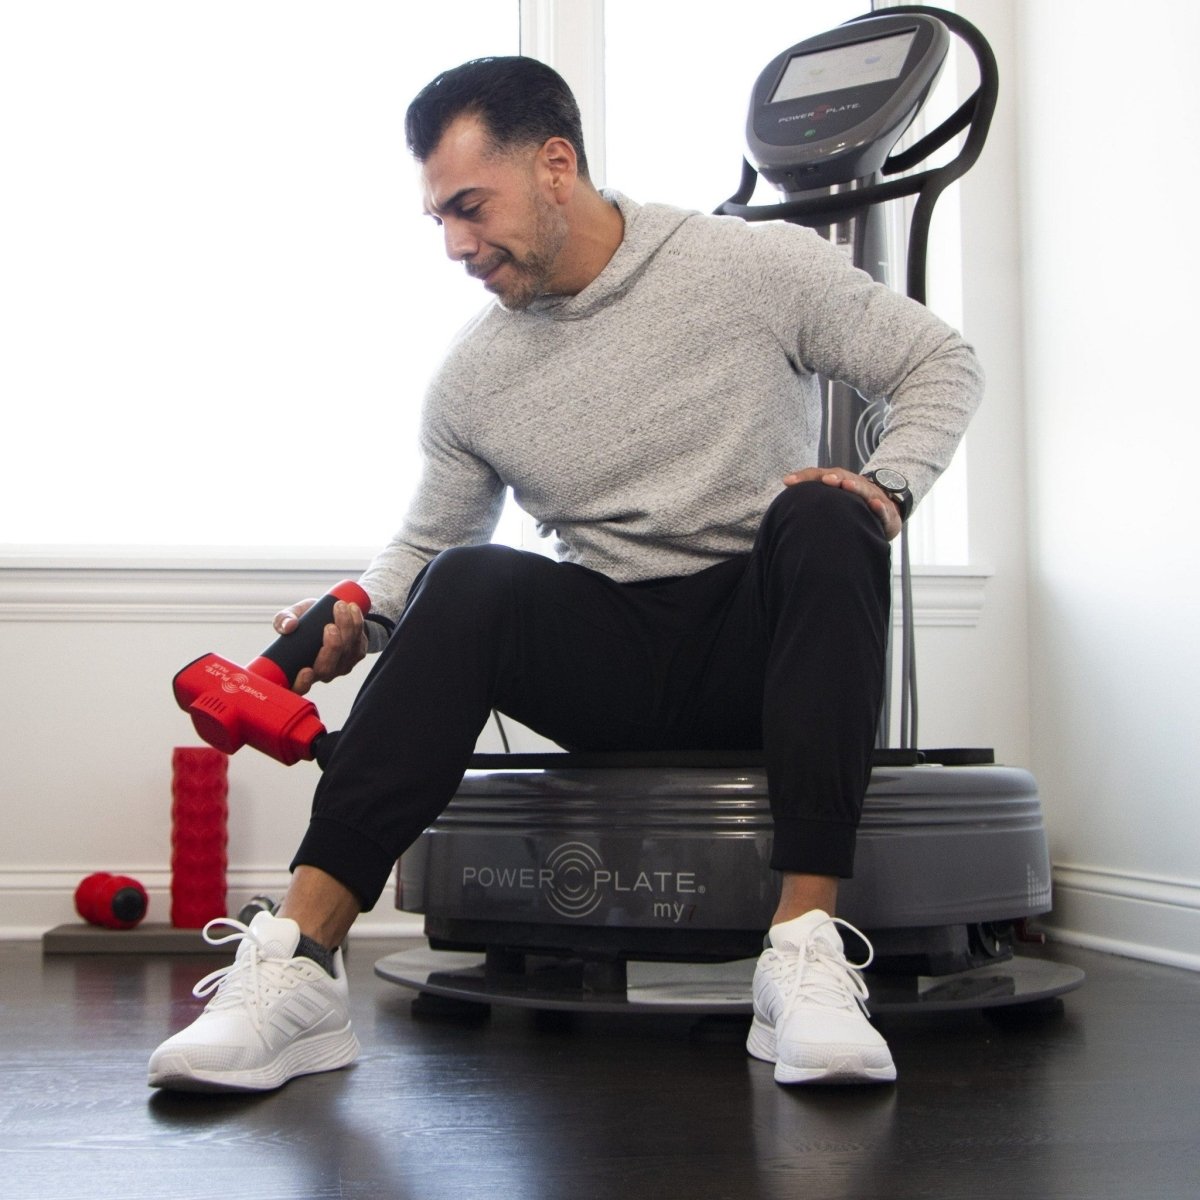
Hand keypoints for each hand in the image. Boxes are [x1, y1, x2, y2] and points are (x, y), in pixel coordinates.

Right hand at [272, 597, 367, 694]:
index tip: (306, 670)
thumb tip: (289, 626)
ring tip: (340, 607)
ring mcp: (341, 666)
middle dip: (332, 647)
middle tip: (329, 626)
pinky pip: (359, 642)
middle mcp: (322, 673)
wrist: (328, 613)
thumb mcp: (290, 617)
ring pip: (346, 653)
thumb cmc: (305, 621)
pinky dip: (357, 624)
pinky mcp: (357, 655)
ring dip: (347, 628)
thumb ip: (283, 620)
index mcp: (300, 671)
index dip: (302, 684)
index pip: (299, 688)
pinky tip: (352, 609)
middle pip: (327, 668)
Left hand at [783, 467, 903, 540]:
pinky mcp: (887, 511)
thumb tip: (784, 485)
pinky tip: (874, 504)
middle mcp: (855, 484)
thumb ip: (810, 493)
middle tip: (826, 480)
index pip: (820, 475)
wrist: (887, 509)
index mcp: (839, 481)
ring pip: (864, 489)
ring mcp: (872, 496)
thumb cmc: (853, 503)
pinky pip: (883, 509)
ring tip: (846, 486)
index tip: (788, 481)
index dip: (805, 477)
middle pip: (843, 478)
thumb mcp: (833, 497)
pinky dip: (879, 506)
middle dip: (834, 477)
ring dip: (855, 487)